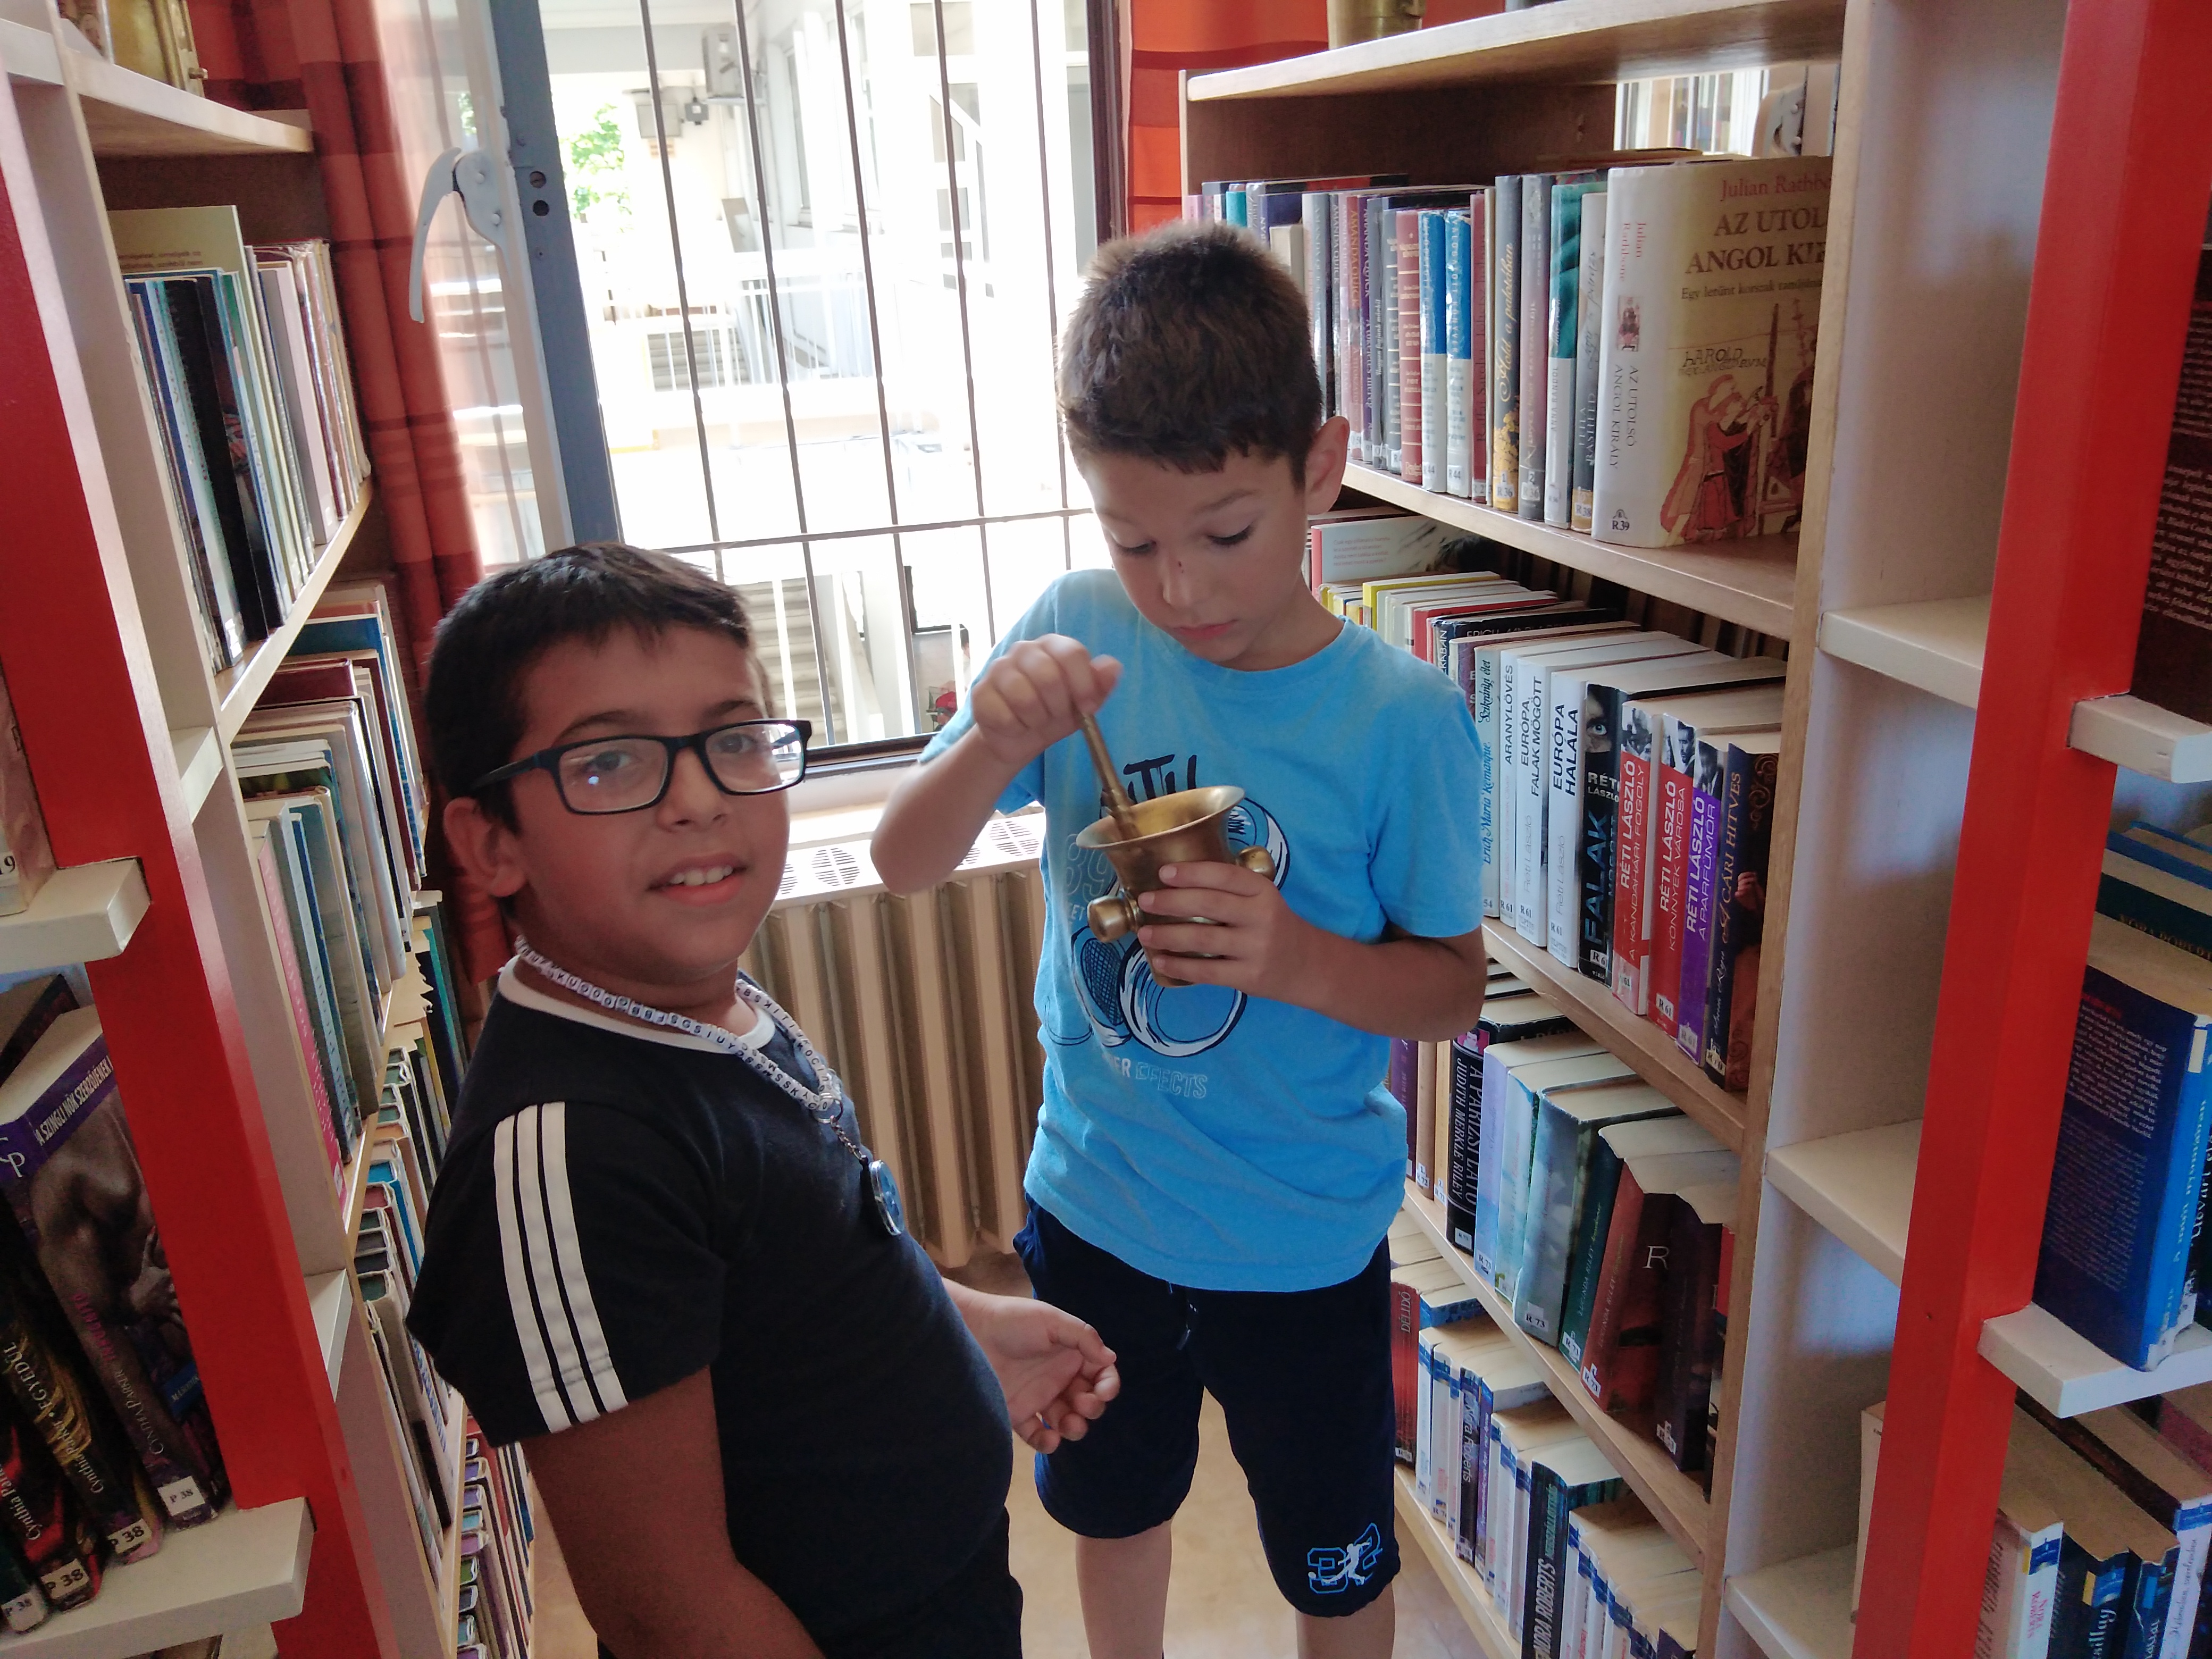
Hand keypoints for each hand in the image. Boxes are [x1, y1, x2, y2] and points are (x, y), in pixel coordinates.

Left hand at [949, 1286, 1119, 1452]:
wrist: (971, 1332)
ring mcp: (1039, 1397)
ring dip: (1075, 1428)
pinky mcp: (1018, 1414)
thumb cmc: (1012, 1320)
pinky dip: (1047, 1443)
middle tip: (1081, 1403)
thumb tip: (1110, 1358)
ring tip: (1069, 1425)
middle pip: (1088, 1402)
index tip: (1103, 1392)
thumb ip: (1083, 1337)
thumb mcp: (1051, 1320)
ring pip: (1067, 1422)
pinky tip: (1050, 1439)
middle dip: (1092, 1408)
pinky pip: (1038, 1436)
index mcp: (1071, 1355)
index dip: (1107, 1386)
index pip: (1100, 1375)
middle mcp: (1059, 1378)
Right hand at [966, 635, 1121, 772]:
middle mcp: (1023, 649)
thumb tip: (1113, 667)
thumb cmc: (1053, 713)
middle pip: (1049, 676)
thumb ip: (1099, 685)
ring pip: (1025, 698)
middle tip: (1055, 716)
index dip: (1083, 684)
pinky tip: (1015, 724)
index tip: (1088, 708)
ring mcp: (999, 668)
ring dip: (1036, 720)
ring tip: (1035, 720)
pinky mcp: (981, 691)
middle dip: (1058, 706)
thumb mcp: (1083, 704)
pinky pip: (1004, 715)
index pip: (1072, 653)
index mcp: (1052, 646)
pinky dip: (1016, 728)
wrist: (1017, 737)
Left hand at [1135, 861, 1317, 1003]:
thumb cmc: (1273, 926)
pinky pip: (1207, 971)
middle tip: (1145, 901)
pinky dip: (1179, 966)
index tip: (1164, 873)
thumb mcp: (1262, 900)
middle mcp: (1261, 917)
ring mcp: (1256, 948)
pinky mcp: (1249, 976)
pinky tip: (1160, 961)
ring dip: (1168, 936)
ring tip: (1144, 934)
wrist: (1307, 965)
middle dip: (1171, 902)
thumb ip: (1229, 891)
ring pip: (1203, 939)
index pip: (1225, 875)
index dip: (1193, 872)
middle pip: (1209, 905)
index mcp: (1262, 891)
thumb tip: (1174, 884)